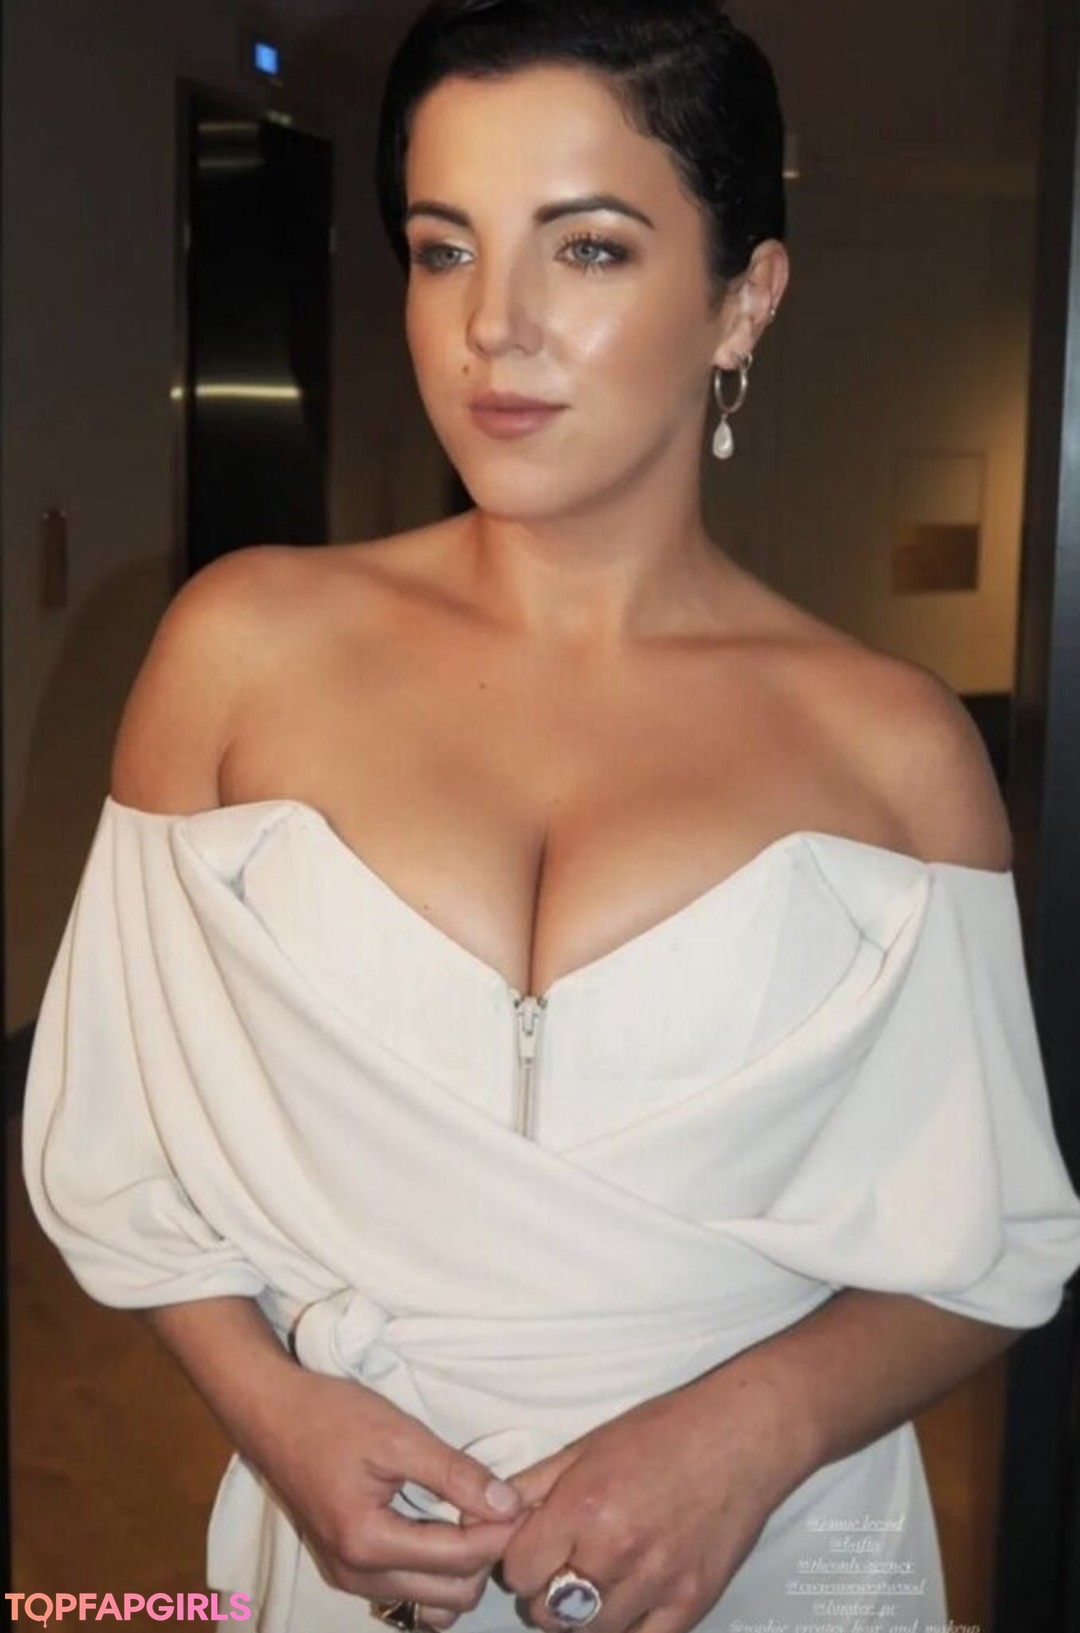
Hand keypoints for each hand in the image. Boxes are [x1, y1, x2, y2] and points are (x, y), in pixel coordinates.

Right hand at [255, 1367, 523, 1617]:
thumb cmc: (331, 1415)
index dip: (500, 1529)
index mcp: (368, 1542)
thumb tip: (509, 1504)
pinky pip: (406, 1589)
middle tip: (501, 1506)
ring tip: (474, 1515)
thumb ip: (455, 1473)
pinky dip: (435, 1568)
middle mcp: (356, 1576)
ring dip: (462, 1567)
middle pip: (450, 1594)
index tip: (524, 1498)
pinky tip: (443, 1526)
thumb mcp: (399, 1434)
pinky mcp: (345, 1568)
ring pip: (430, 1600)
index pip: (460, 1558)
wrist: (271, 1412)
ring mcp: (348, 1578)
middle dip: (485, 1554)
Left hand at [494, 1373, 795, 1632]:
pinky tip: (625, 1603)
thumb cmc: (666, 1431)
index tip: (534, 1546)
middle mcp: (616, 1550)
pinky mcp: (690, 1604)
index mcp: (585, 1506)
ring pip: (589, 1632)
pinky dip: (625, 1629)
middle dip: (545, 1590)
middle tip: (562, 1565)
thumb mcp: (588, 1445)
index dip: (520, 1559)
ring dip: (581, 1615)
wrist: (742, 1436)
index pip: (519, 1569)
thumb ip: (534, 1484)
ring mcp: (656, 1582)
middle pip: (548, 1610)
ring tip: (595, 1580)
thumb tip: (487, 1514)